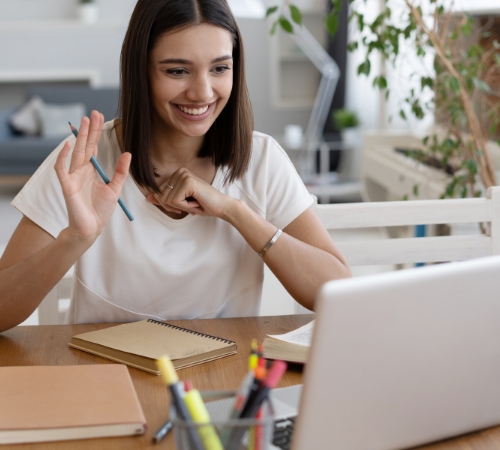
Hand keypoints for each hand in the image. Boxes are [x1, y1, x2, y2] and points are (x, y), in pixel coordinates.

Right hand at [54, 111, 131, 241]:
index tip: (99, 117)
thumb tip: (129, 153)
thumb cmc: (101, 210)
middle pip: (84, 146)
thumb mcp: (115, 188)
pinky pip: (61, 168)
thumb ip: (121, 172)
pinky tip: (68, 144)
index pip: (93, 147)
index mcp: (91, 170)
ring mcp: (73, 177)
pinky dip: (63, 156)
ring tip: (83, 121)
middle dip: (89, 130)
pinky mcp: (66, 186)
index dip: (96, 133)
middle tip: (93, 113)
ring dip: (79, 137)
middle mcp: (81, 171)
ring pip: (75, 153)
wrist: (91, 227)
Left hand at [146, 167, 232, 218]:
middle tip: (190, 206)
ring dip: (181, 207)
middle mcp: (180, 171)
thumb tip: (148, 197)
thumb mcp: (180, 202)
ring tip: (195, 204)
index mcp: (177, 174)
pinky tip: (196, 204)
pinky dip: (185, 207)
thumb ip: (164, 199)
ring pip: (167, 200)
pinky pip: (175, 201)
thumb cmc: (203, 204)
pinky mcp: (188, 182)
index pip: (159, 192)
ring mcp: (184, 175)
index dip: (169, 205)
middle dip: (173, 207)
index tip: (183, 206)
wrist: (222, 206)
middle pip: (161, 196)